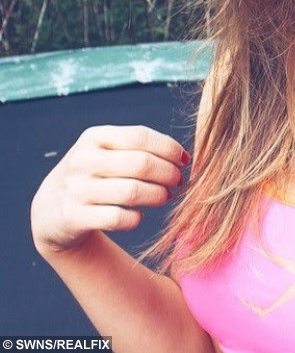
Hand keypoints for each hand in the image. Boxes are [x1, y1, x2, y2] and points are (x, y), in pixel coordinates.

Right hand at [30, 124, 188, 257]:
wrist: (49, 210)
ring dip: (158, 195)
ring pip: (132, 191)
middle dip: (168, 173)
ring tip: (166, 197)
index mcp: (94, 137)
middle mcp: (82, 160)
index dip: (169, 148)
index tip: (184, 160)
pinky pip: (118, 218)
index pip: (140, 136)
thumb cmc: (93, 175)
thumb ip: (138, 148)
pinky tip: (139, 216)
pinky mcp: (73, 217)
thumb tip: (182, 156)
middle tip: (178, 181)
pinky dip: (136, 219)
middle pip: (141, 164)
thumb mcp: (106, 152)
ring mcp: (76, 189)